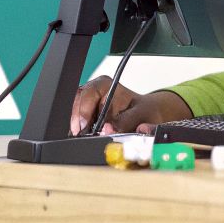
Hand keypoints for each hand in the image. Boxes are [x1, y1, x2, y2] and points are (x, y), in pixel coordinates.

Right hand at [70, 76, 191, 135]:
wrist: (148, 115)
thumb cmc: (145, 110)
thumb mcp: (140, 115)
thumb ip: (126, 122)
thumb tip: (108, 130)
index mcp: (106, 85)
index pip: (88, 93)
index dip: (83, 109)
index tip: (84, 126)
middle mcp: (95, 92)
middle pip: (77, 103)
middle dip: (77, 120)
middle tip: (80, 135)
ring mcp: (90, 104)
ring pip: (75, 113)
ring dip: (78, 126)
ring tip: (82, 138)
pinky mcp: (88, 116)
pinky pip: (79, 122)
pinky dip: (81, 131)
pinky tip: (85, 137)